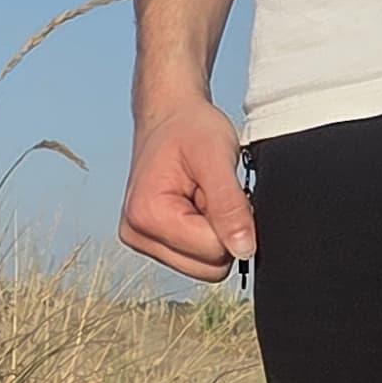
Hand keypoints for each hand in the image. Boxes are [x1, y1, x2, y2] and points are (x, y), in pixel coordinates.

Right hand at [121, 98, 253, 281]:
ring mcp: (142, 242)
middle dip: (221, 232)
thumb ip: (230, 206)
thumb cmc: (190, 127)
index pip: (213, 251)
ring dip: (214, 234)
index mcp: (146, 215)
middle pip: (208, 267)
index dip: (231, 222)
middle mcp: (137, 234)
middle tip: (209, 193)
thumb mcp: (216, 157)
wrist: (169, 115)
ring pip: (205, 267)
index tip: (217, 189)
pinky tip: (195, 206)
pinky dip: (205, 235)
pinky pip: (196, 259)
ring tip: (201, 197)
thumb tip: (244, 249)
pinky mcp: (152, 243)